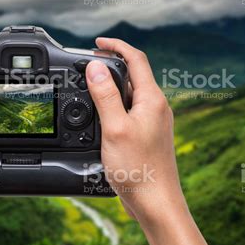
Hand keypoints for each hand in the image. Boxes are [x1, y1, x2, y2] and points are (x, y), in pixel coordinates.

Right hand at [86, 38, 209, 244]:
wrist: (156, 202)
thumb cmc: (139, 169)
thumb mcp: (115, 128)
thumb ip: (104, 95)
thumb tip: (95, 66)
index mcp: (152, 99)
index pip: (135, 59)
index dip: (116, 46)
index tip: (97, 42)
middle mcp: (156, 106)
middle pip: (134, 74)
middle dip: (111, 64)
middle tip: (87, 63)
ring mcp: (153, 120)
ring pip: (131, 92)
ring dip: (111, 85)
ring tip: (89, 86)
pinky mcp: (147, 133)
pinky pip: (130, 109)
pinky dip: (114, 103)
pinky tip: (101, 114)